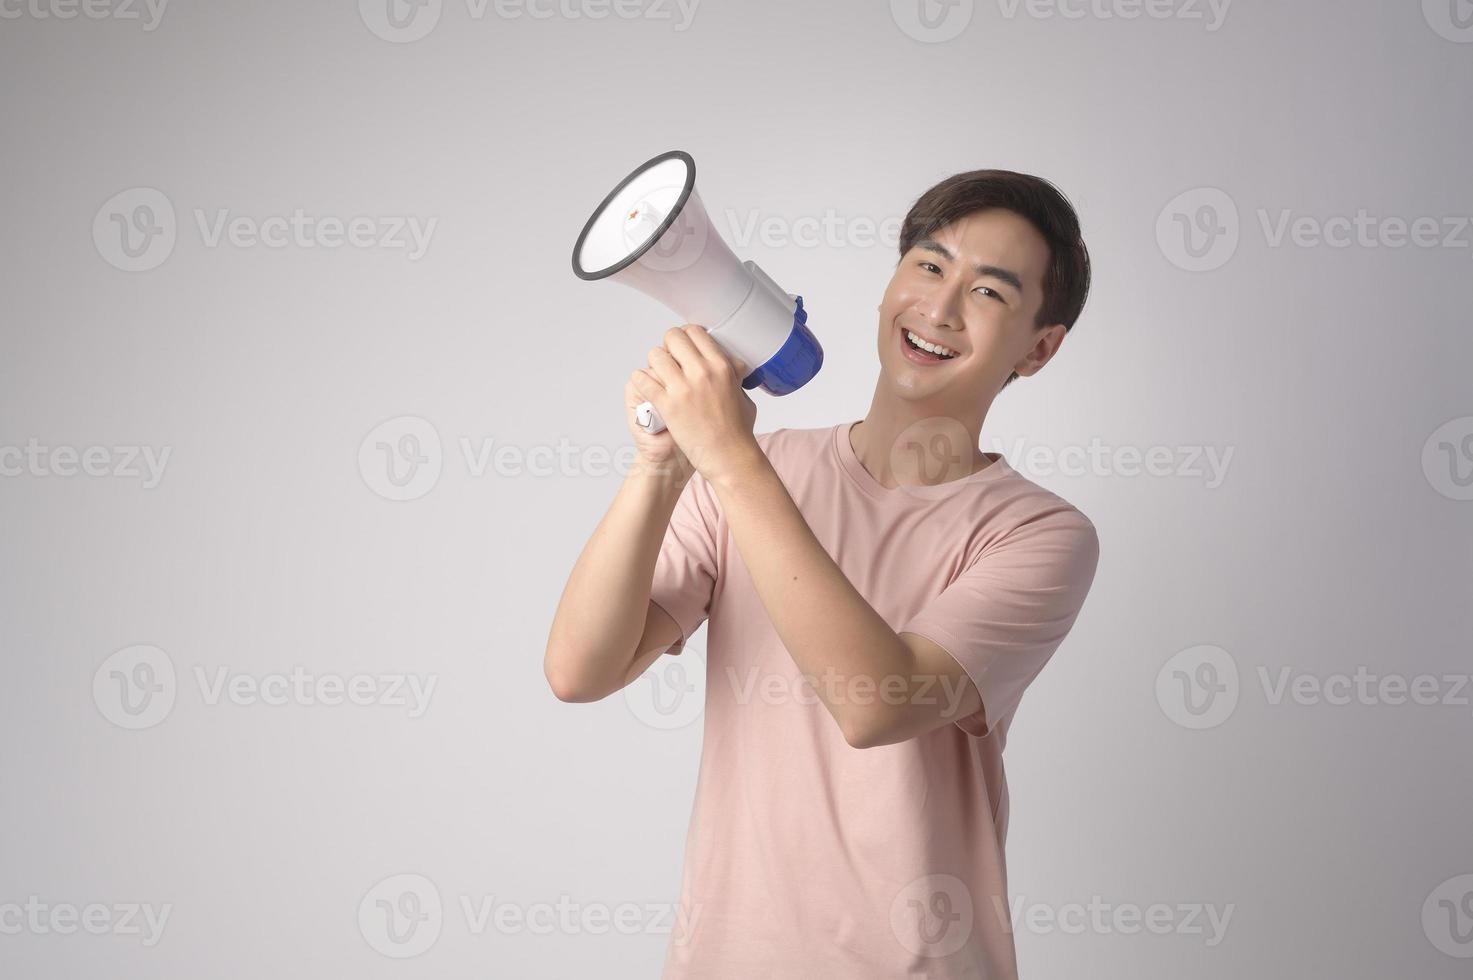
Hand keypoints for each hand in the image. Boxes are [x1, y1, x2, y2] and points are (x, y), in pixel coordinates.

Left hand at [629, 325, 758, 484]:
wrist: (728, 458)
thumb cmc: (738, 433)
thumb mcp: (744, 397)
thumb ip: (735, 378)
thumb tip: (735, 368)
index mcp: (721, 366)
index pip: (695, 332)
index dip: (685, 336)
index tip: (683, 345)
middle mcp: (702, 372)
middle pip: (673, 337)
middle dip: (668, 346)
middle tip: (669, 359)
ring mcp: (683, 388)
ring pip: (655, 355)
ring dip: (654, 363)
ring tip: (657, 374)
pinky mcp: (667, 405)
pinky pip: (642, 379)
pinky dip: (640, 380)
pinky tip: (644, 386)